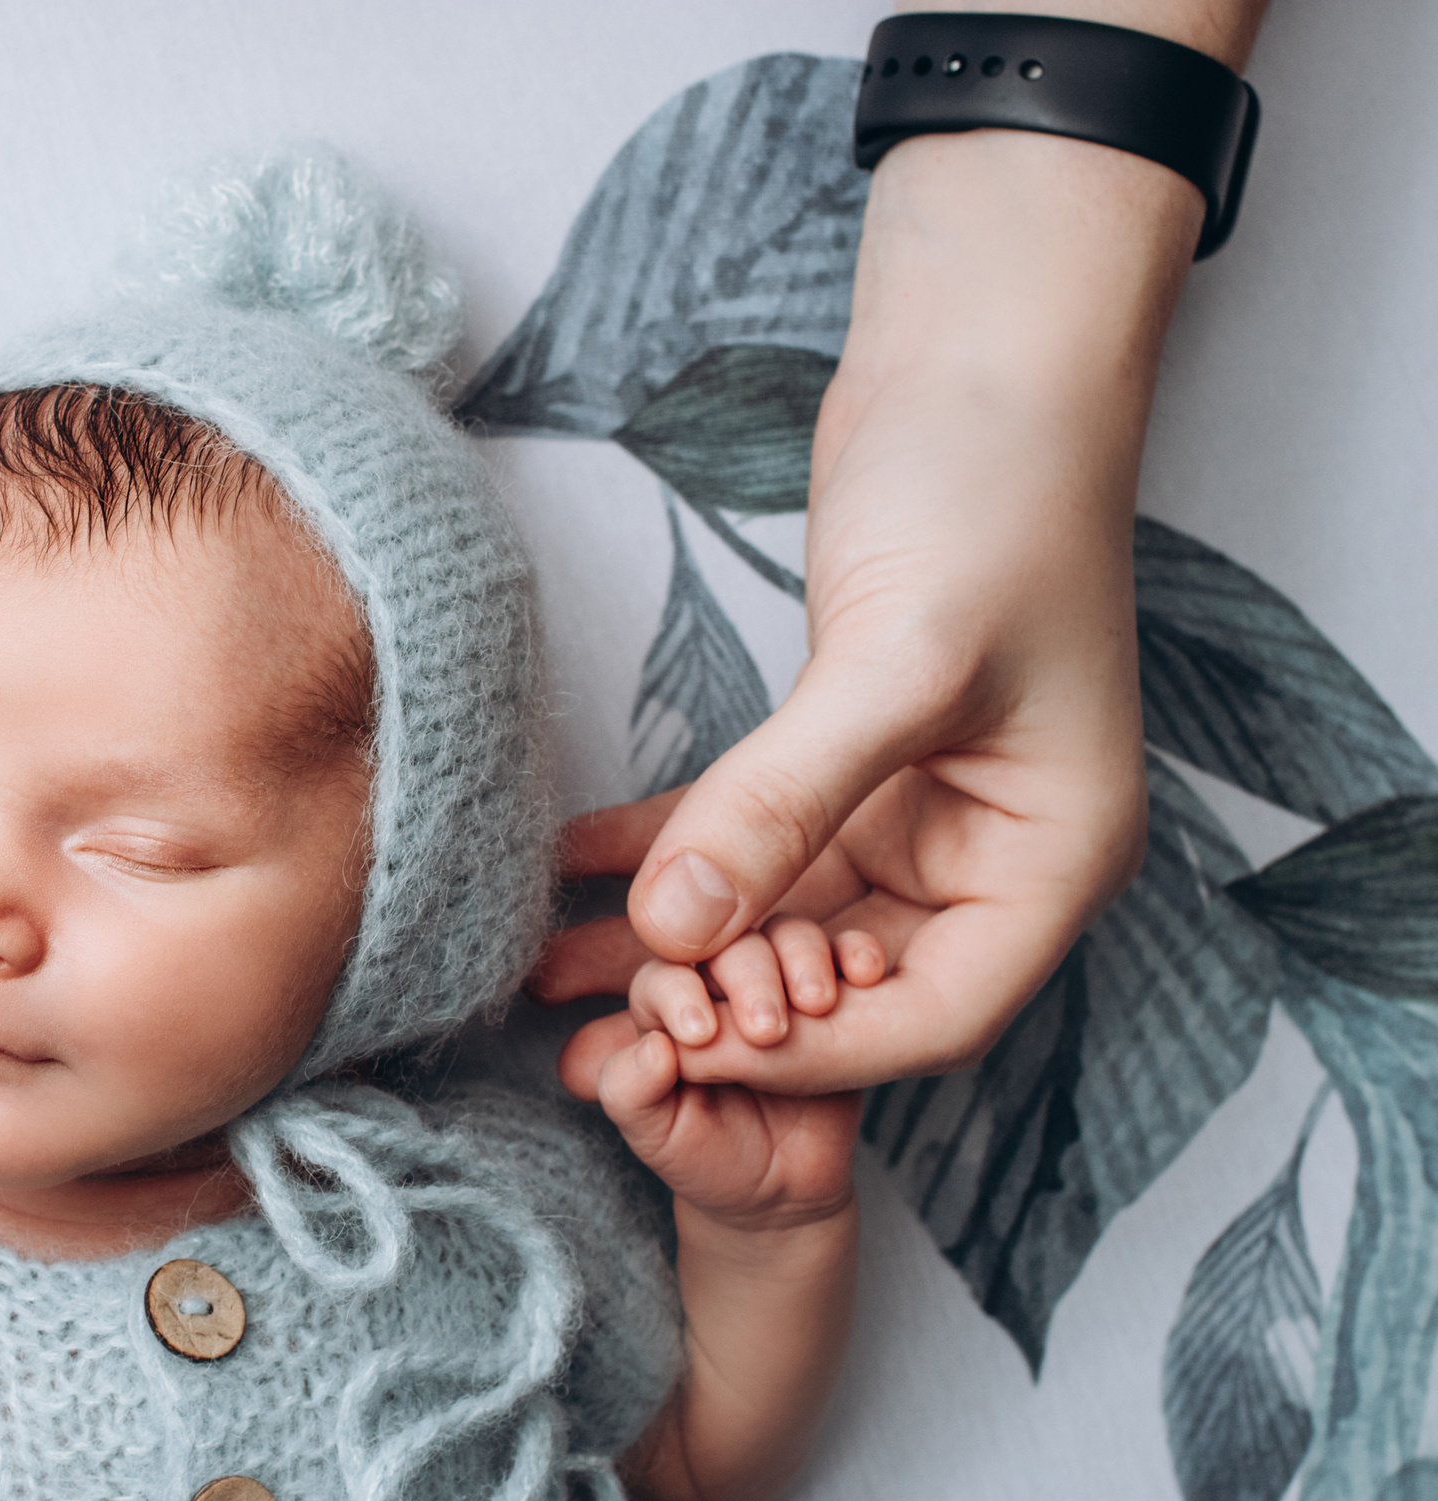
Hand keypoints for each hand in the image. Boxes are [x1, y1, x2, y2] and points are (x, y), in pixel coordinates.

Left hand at [555, 129, 1213, 1093]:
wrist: (981, 355)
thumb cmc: (994, 490)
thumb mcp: (897, 662)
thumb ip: (785, 801)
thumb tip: (675, 927)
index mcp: (1051, 861)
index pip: (932, 1015)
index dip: (810, 1050)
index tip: (685, 1048)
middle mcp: (987, 852)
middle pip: (842, 979)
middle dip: (720, 1006)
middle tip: (592, 1033)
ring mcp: (912, 804)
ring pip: (775, 913)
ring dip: (669, 939)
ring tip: (543, 969)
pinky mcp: (841, 753)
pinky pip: (741, 829)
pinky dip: (658, 848)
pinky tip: (563, 865)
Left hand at [564, 919, 869, 1234]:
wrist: (778, 1190)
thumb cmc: (705, 1156)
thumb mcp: (655, 1136)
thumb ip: (630, 1092)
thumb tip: (653, 1047)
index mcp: (664, 1009)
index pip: (663, 976)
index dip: (678, 995)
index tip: (702, 1035)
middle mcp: (718, 984)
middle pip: (728, 943)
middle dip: (747, 977)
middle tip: (767, 1030)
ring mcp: (780, 982)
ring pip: (787, 935)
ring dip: (803, 958)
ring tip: (817, 1006)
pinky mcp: (836, 992)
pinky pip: (848, 953)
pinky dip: (857, 952)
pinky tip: (865, 974)